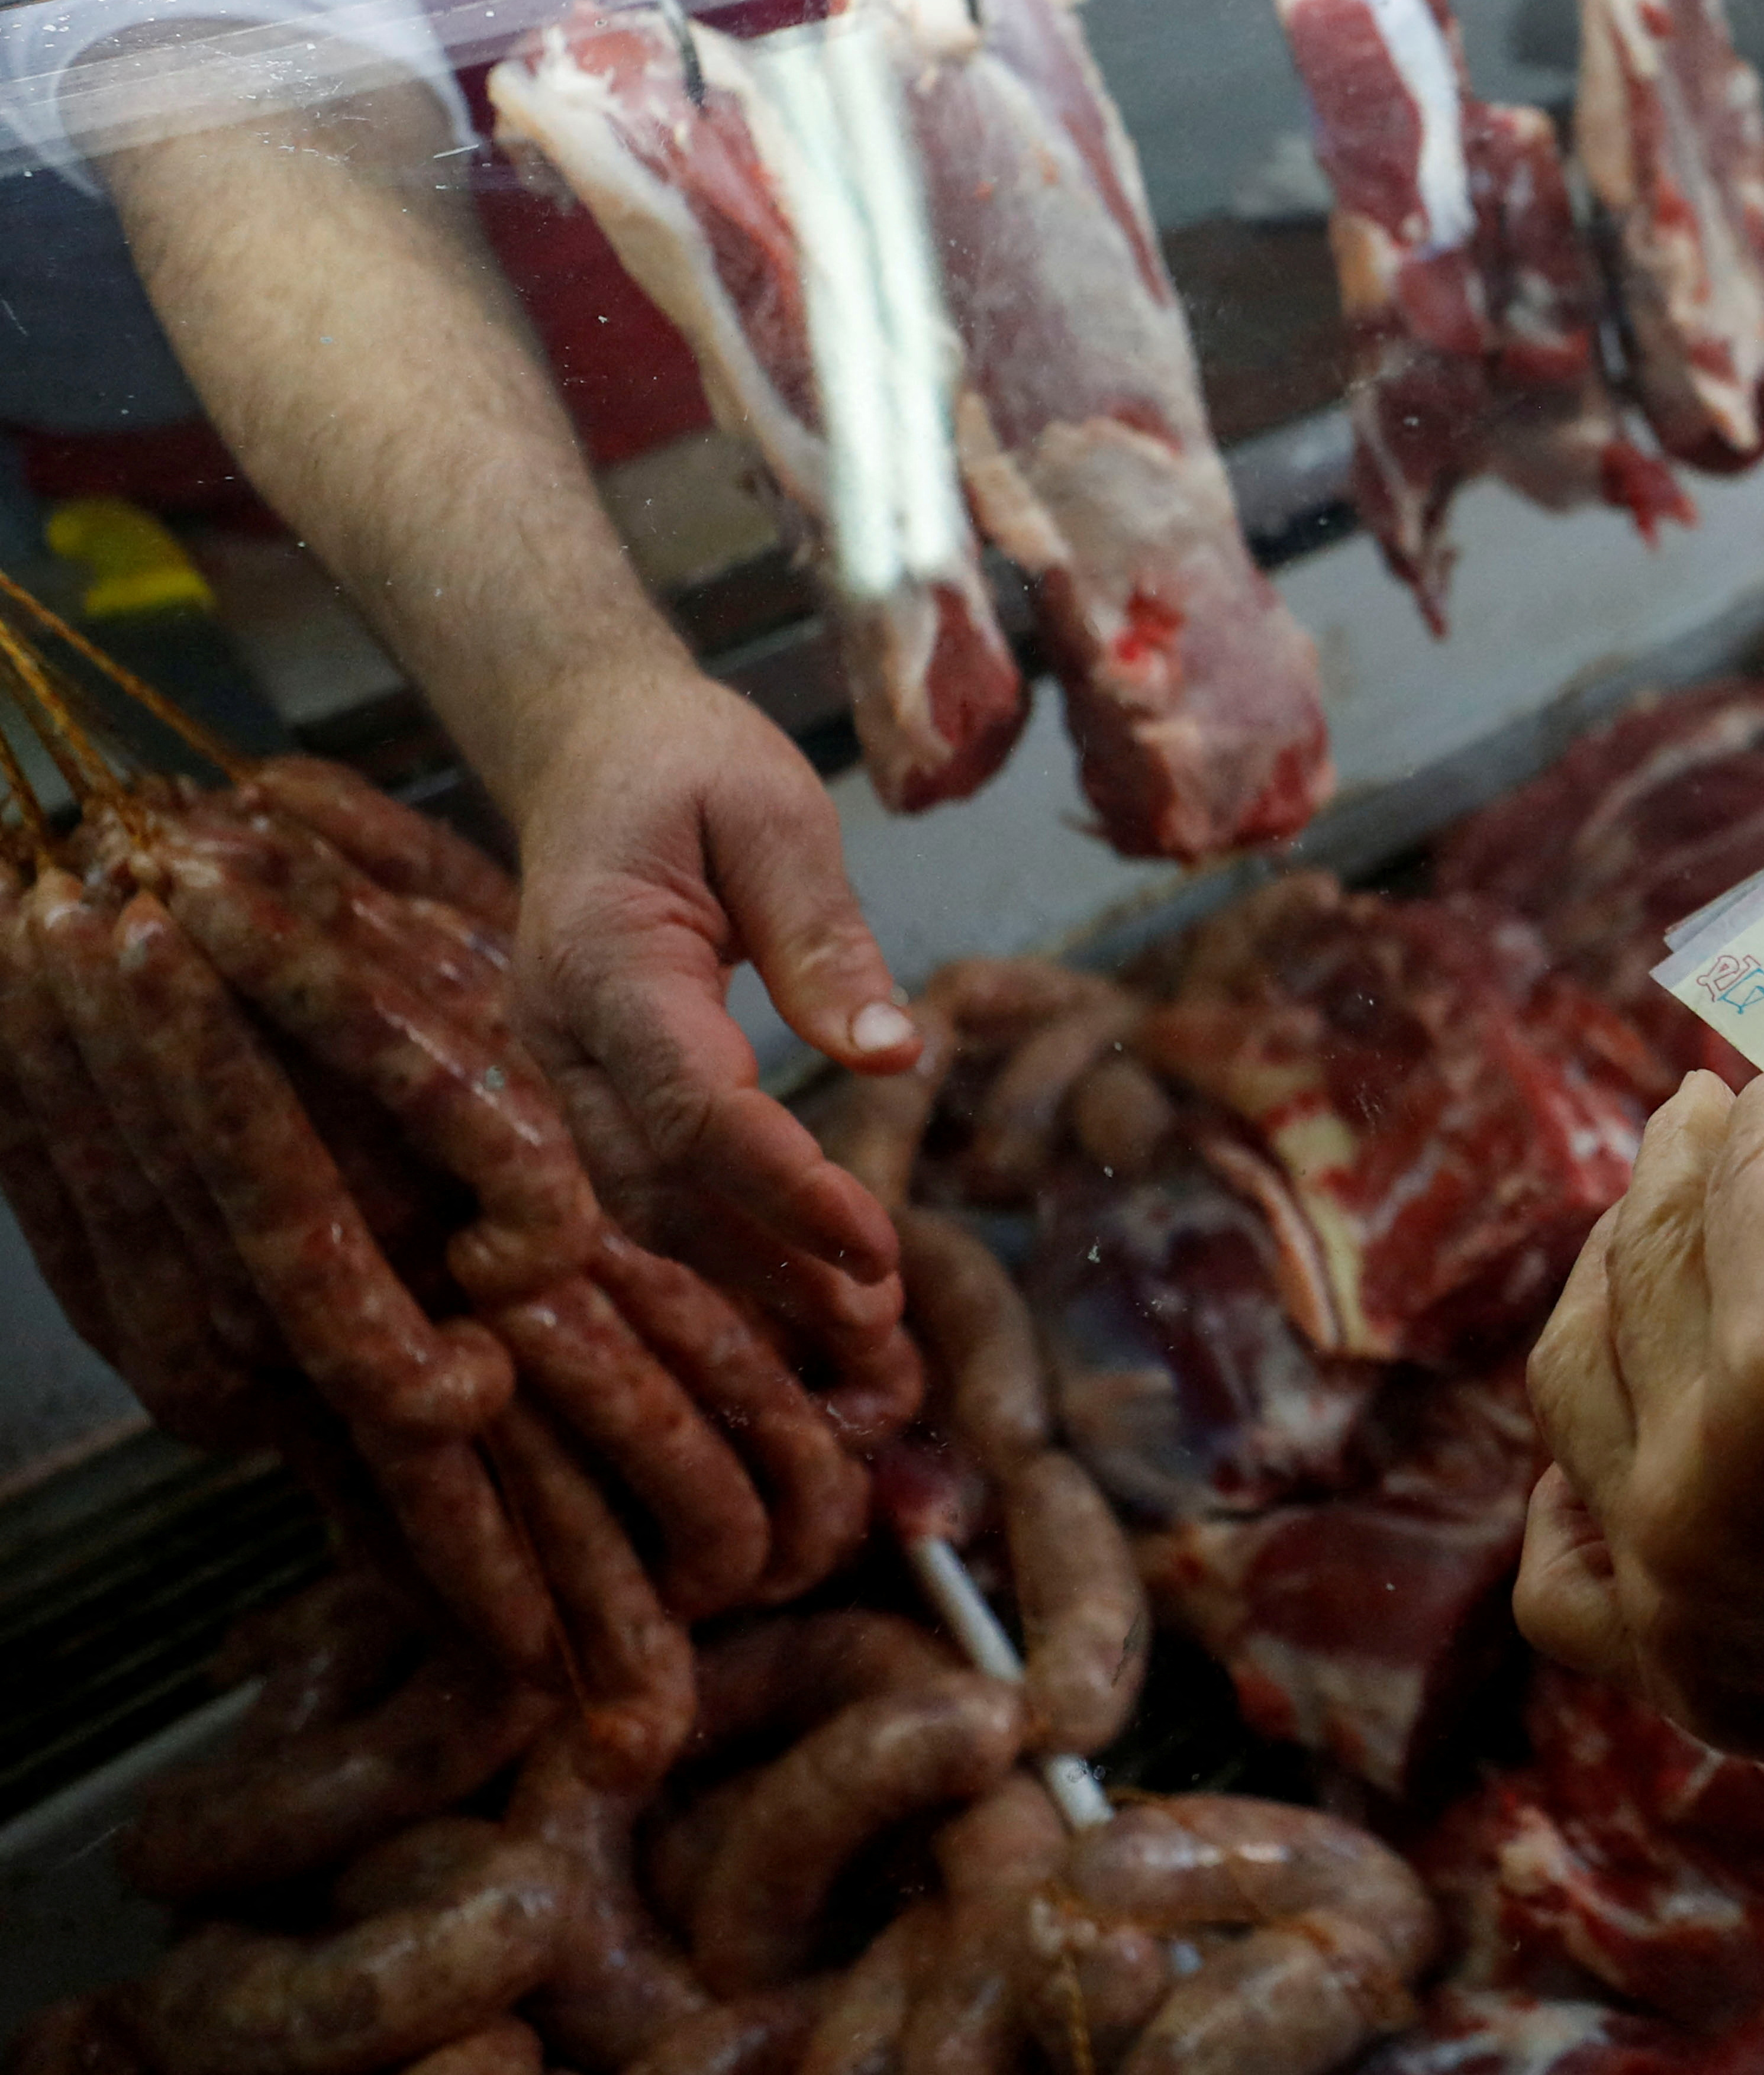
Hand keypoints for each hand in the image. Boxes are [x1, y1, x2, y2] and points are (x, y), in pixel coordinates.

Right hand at [503, 657, 919, 1332]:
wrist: (589, 742)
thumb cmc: (686, 763)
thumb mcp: (775, 813)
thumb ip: (825, 937)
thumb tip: (890, 1058)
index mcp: (607, 962)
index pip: (697, 1109)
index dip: (785, 1191)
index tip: (876, 1248)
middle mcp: (562, 1033)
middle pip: (659, 1185)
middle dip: (768, 1265)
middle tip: (879, 1331)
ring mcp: (562, 1064)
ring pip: (644, 1201)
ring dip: (746, 1271)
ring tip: (858, 1329)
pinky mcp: (589, 1080)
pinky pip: (645, 1177)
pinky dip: (720, 1233)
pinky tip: (796, 1274)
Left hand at [1516, 1068, 1763, 1829]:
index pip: (1759, 1171)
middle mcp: (1704, 1469)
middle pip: (1651, 1257)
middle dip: (1684, 1163)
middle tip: (1706, 1114)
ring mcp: (1677, 1586)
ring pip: (1576, 1382)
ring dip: (1610, 1281)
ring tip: (1656, 1232)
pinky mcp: (1688, 1675)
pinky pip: (1563, 1569)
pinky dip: (1569, 1487)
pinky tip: (1615, 1434)